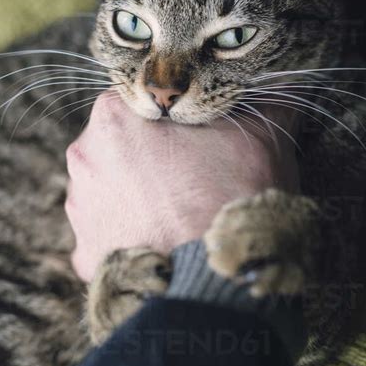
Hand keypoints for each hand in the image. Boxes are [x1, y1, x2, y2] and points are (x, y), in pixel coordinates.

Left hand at [66, 90, 298, 281]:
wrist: (215, 282)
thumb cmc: (233, 196)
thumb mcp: (262, 136)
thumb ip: (266, 100)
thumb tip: (285, 82)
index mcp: (115, 115)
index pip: (144, 102)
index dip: (177, 118)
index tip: (200, 135)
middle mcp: (85, 156)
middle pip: (123, 145)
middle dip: (154, 157)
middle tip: (195, 177)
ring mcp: (80, 207)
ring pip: (114, 190)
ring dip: (141, 197)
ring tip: (180, 215)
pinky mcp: (86, 253)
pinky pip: (109, 236)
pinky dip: (133, 238)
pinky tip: (164, 244)